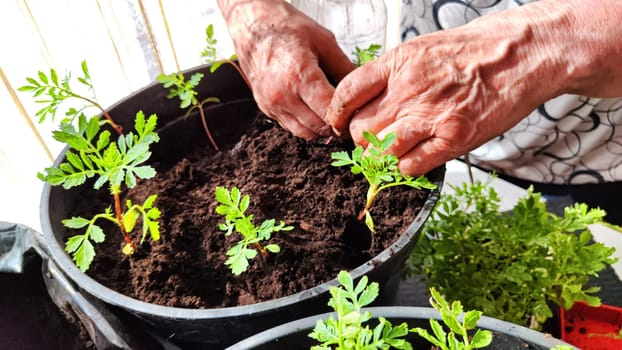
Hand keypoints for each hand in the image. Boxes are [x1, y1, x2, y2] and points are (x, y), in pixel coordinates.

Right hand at [217, 0, 353, 139]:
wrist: (251, 24)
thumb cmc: (285, 27)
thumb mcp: (324, 40)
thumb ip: (343, 67)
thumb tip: (360, 89)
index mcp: (299, 76)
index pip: (330, 112)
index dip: (347, 115)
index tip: (356, 110)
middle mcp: (282, 95)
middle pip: (319, 127)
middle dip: (336, 124)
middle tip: (348, 115)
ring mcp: (272, 104)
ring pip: (305, 133)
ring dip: (320, 127)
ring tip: (330, 112)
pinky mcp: (265, 108)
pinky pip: (291, 126)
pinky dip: (305, 123)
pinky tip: (312, 107)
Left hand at [325, 0, 621, 175]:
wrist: (522, 53)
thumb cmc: (476, 49)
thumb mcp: (424, 48)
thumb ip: (394, 73)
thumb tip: (369, 97)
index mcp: (399, 63)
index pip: (347, 93)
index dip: (337, 114)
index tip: (339, 123)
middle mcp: (409, 90)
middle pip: (361, 129)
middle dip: (361, 140)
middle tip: (372, 141)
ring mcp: (431, 115)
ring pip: (382, 152)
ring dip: (382, 158)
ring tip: (392, 154)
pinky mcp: (454, 137)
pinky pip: (412, 166)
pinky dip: (407, 168)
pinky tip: (414, 159)